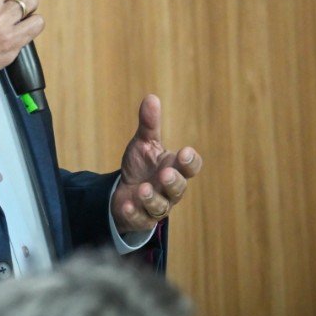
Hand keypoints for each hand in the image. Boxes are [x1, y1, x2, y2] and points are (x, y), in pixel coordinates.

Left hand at [111, 94, 201, 233]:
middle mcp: (169, 189)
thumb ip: (149, 125)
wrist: (124, 192)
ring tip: (142, 189)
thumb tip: (151, 97)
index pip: (191, 166)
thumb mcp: (144, 144)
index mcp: (174, 168)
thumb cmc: (141, 166)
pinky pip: (140, 218)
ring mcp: (157, 205)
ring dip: (152, 198)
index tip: (184, 152)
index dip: (190, 161)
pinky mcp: (141, 218)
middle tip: (165, 173)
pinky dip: (134, 212)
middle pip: (179, 188)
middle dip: (173, 181)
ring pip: (161, 206)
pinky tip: (126, 204)